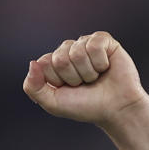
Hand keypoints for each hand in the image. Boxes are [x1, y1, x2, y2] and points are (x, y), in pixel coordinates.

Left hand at [22, 32, 147, 128]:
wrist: (115, 109)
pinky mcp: (103, 40)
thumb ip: (33, 87)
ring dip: (88, 72)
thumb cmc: (85, 106)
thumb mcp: (53, 103)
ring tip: (95, 78)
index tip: (69, 89)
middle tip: (84, 84)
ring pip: (77, 53)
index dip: (57, 80)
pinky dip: (100, 62)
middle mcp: (68, 51)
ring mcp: (85, 44)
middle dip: (73, 77)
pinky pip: (94, 46)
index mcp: (53, 63)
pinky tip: (105, 68)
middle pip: (60, 59)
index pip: (44, 63)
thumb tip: (32, 63)